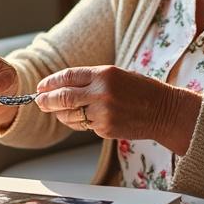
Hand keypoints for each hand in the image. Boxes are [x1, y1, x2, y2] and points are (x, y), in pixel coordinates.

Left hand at [34, 66, 200, 151]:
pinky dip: (78, 122)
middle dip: (46, 100)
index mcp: (104, 74)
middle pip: (62, 97)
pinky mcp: (106, 129)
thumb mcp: (116, 75)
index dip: (50, 82)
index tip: (41, 86)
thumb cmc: (140, 90)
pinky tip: (81, 118)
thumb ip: (90, 79)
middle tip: (39, 101)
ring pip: (69, 115)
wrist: (164, 111)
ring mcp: (103, 113)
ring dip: (60, 114)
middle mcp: (102, 92)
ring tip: (58, 111)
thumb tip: (60, 86)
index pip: (67, 76)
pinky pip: (83, 126)